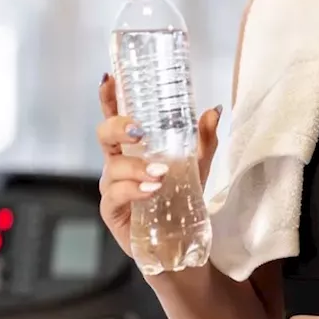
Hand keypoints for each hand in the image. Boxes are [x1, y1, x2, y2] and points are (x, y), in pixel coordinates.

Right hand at [95, 73, 222, 258]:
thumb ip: (205, 138)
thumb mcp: (198, 164)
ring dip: (136, 167)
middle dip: (118, 127)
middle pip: (104, 135)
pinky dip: (133, 190)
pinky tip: (151, 190)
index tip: (109, 79)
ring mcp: (113, 185)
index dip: (108, 98)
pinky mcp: (112, 210)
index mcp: (134, 146)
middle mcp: (118, 162)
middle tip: (139, 130)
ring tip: (160, 174)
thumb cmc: (182, 196)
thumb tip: (214, 109)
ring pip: (113, 167)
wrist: (181, 239)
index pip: (115, 116)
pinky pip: (116, 194)